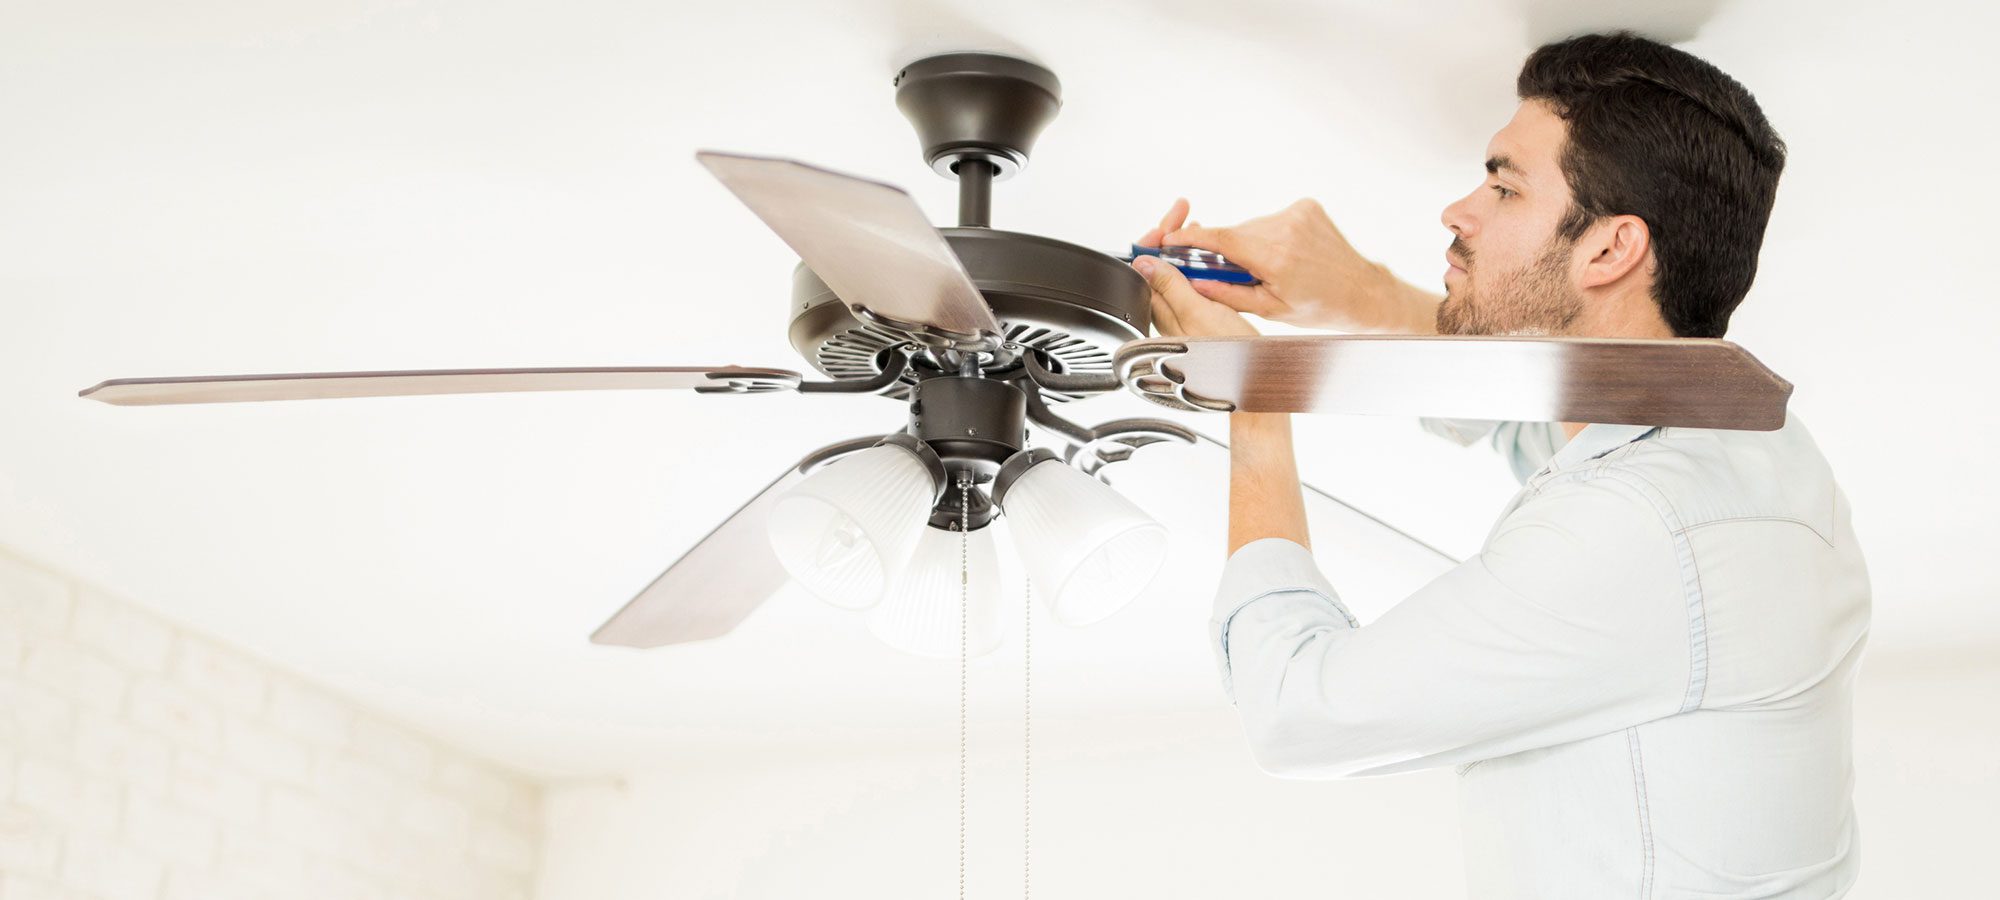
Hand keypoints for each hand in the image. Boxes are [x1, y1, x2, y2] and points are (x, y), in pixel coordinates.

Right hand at [1147, 198, 1399, 332]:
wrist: (1359, 290)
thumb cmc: (1317, 306)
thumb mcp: (1269, 309)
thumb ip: (1227, 293)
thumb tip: (1193, 282)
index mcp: (1276, 258)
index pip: (1221, 240)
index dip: (1192, 239)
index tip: (1171, 241)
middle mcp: (1286, 230)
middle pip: (1235, 233)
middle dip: (1227, 251)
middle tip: (1237, 272)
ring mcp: (1297, 214)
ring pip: (1252, 226)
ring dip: (1250, 243)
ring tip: (1271, 266)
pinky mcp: (1306, 206)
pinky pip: (1271, 219)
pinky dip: (1269, 234)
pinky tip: (1286, 252)